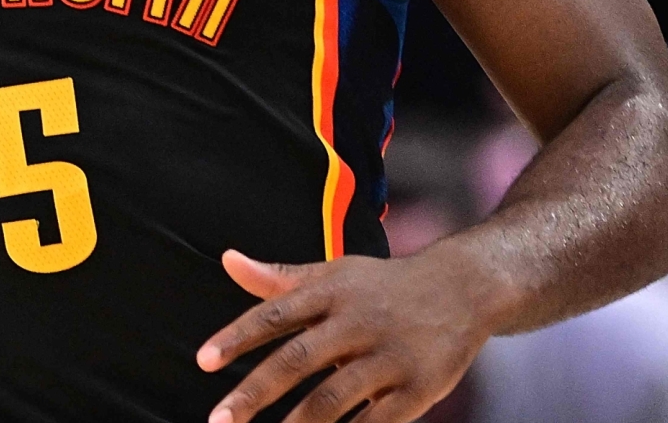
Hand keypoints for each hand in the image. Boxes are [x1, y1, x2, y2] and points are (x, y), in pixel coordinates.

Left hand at [198, 248, 492, 422]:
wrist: (464, 288)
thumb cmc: (382, 286)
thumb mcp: (333, 274)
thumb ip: (280, 279)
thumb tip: (227, 260)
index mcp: (330, 291)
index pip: (274, 315)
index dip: (236, 337)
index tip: (202, 361)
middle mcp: (357, 321)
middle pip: (297, 359)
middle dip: (254, 392)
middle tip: (219, 419)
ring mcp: (390, 356)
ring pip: (334, 397)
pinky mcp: (419, 388)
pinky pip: (377, 421)